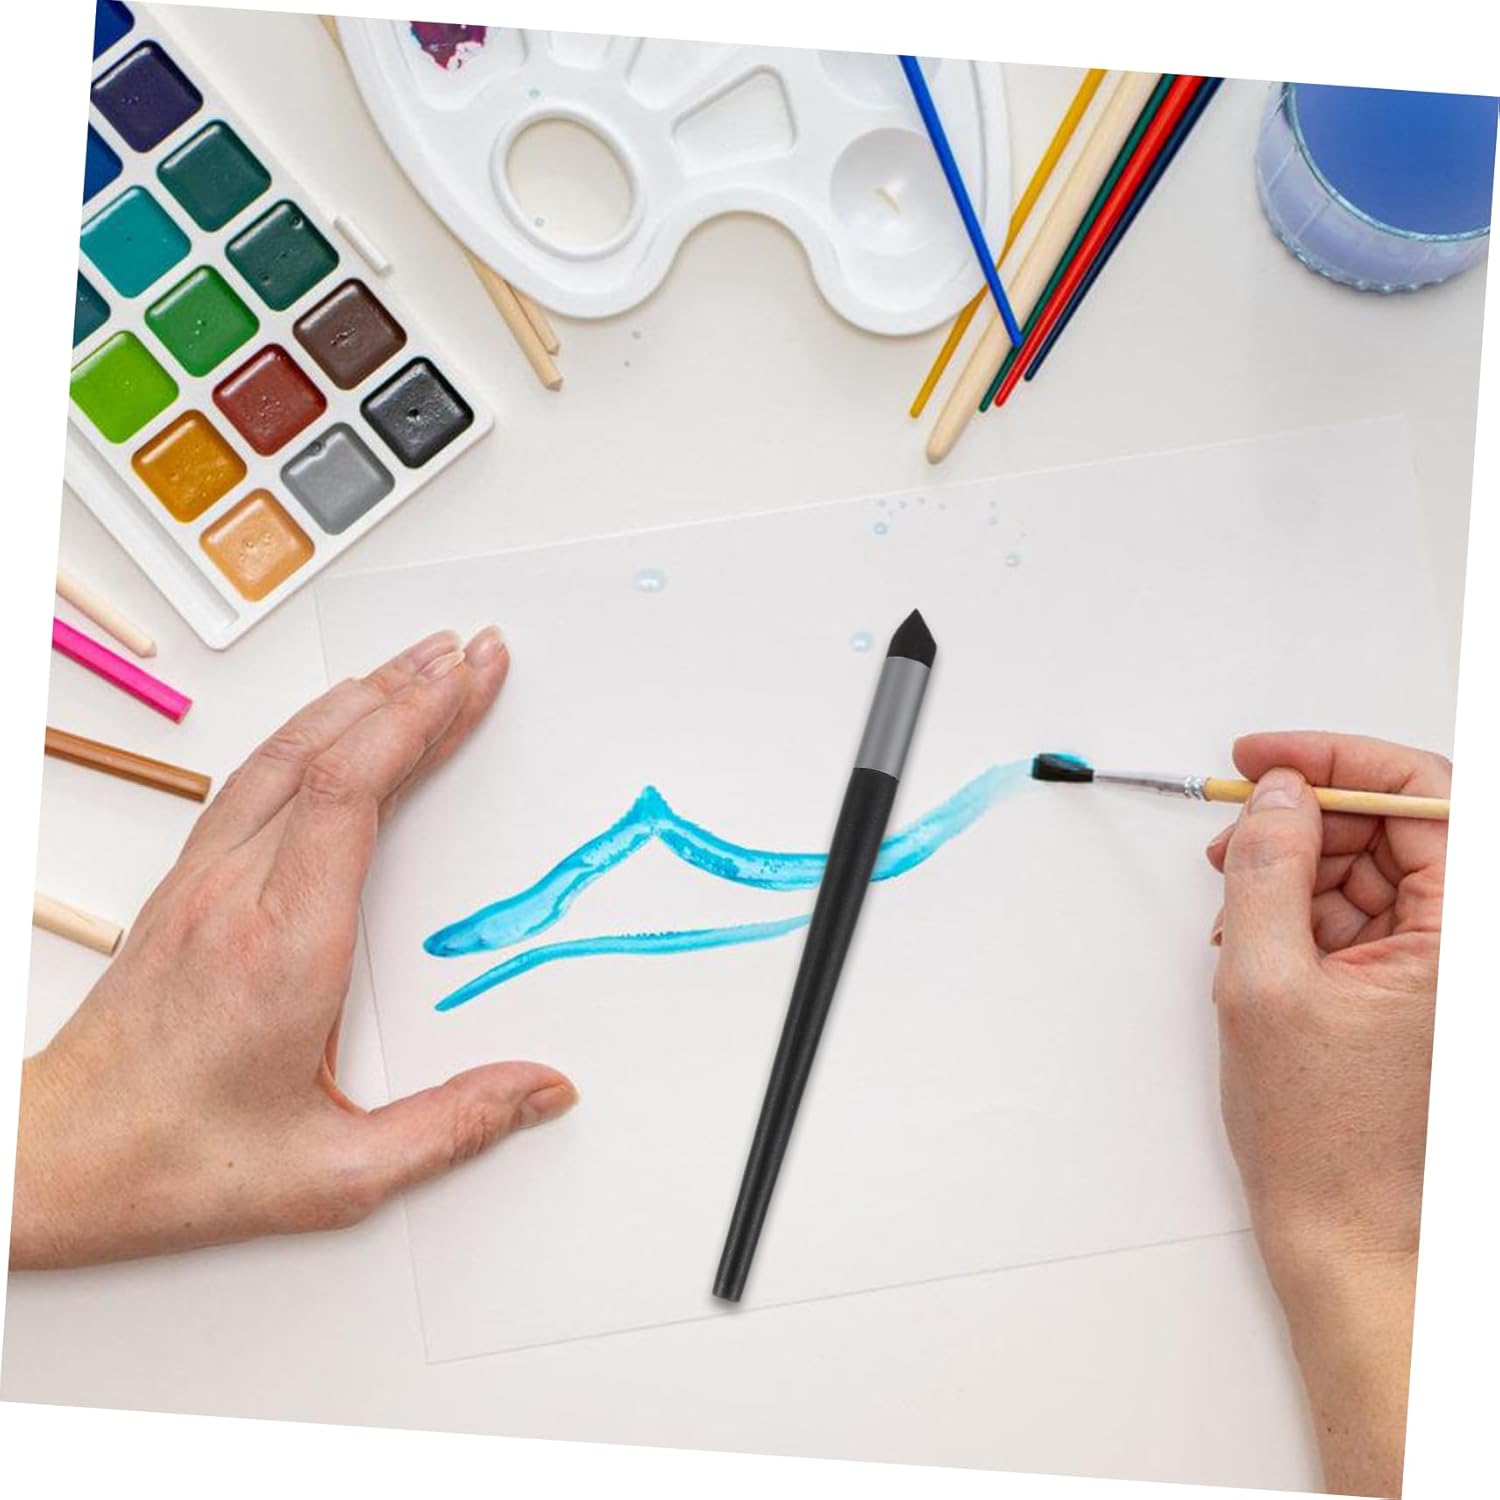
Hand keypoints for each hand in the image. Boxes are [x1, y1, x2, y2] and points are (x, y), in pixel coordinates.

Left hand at [12, 627, 575, 1269]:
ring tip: (419, 663)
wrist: (55, 1160)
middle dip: (409, 688)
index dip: (418, 719)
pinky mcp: (185, 885)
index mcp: (285, 947)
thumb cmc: (178, 1162)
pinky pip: (255, 778)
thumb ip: (453, 1127)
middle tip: (471, 651)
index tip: (470, 677)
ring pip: (284, 753)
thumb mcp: (335, 1173)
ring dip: (359, 697)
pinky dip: (312, 731)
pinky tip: (338, 722)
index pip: (352, 790)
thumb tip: (541, 1090)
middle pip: (326, 750)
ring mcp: (202, 880)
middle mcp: (237, 894)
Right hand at [1206, 731, 1447, 1497]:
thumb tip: (1277, 795)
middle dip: (1306, 819)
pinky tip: (1253, 937)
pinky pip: (1356, 913)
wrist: (1342, 1231)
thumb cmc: (1322, 1135)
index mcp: (1460, 940)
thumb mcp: (1267, 982)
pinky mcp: (1408, 987)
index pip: (1425, 796)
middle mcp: (1460, 947)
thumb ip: (1269, 873)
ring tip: (1234, 906)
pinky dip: (1299, 910)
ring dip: (1294, 869)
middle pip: (1394, 827)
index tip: (1266, 757)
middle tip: (1234, 834)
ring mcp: (1437, 967)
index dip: (1339, 759)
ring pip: (1369, 867)